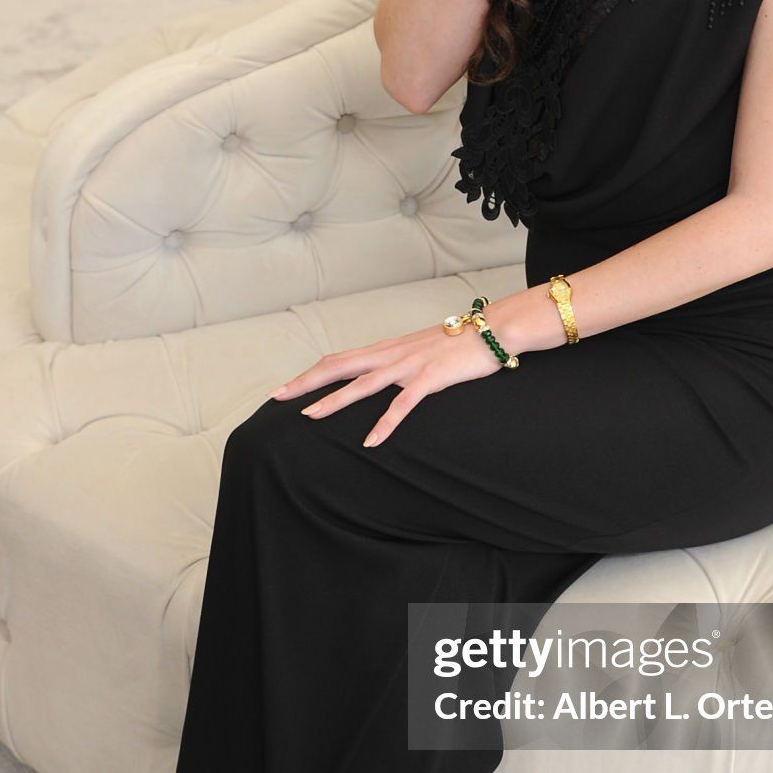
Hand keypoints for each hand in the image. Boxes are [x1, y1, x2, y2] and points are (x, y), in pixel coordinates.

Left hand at [270, 293, 565, 443]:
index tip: (285, 388)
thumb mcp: (420, 351)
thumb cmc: (460, 343)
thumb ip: (399, 363)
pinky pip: (403, 405)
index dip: (310, 373)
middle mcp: (391, 354)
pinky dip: (385, 423)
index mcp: (387, 349)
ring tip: (310, 417)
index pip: (339, 359)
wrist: (494, 330)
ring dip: (334, 401)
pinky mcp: (429, 379)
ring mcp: (409, 366)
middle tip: (278, 398)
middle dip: (306, 382)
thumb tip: (381, 376)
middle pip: (338, 366)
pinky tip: (371, 442)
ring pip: (362, 384)